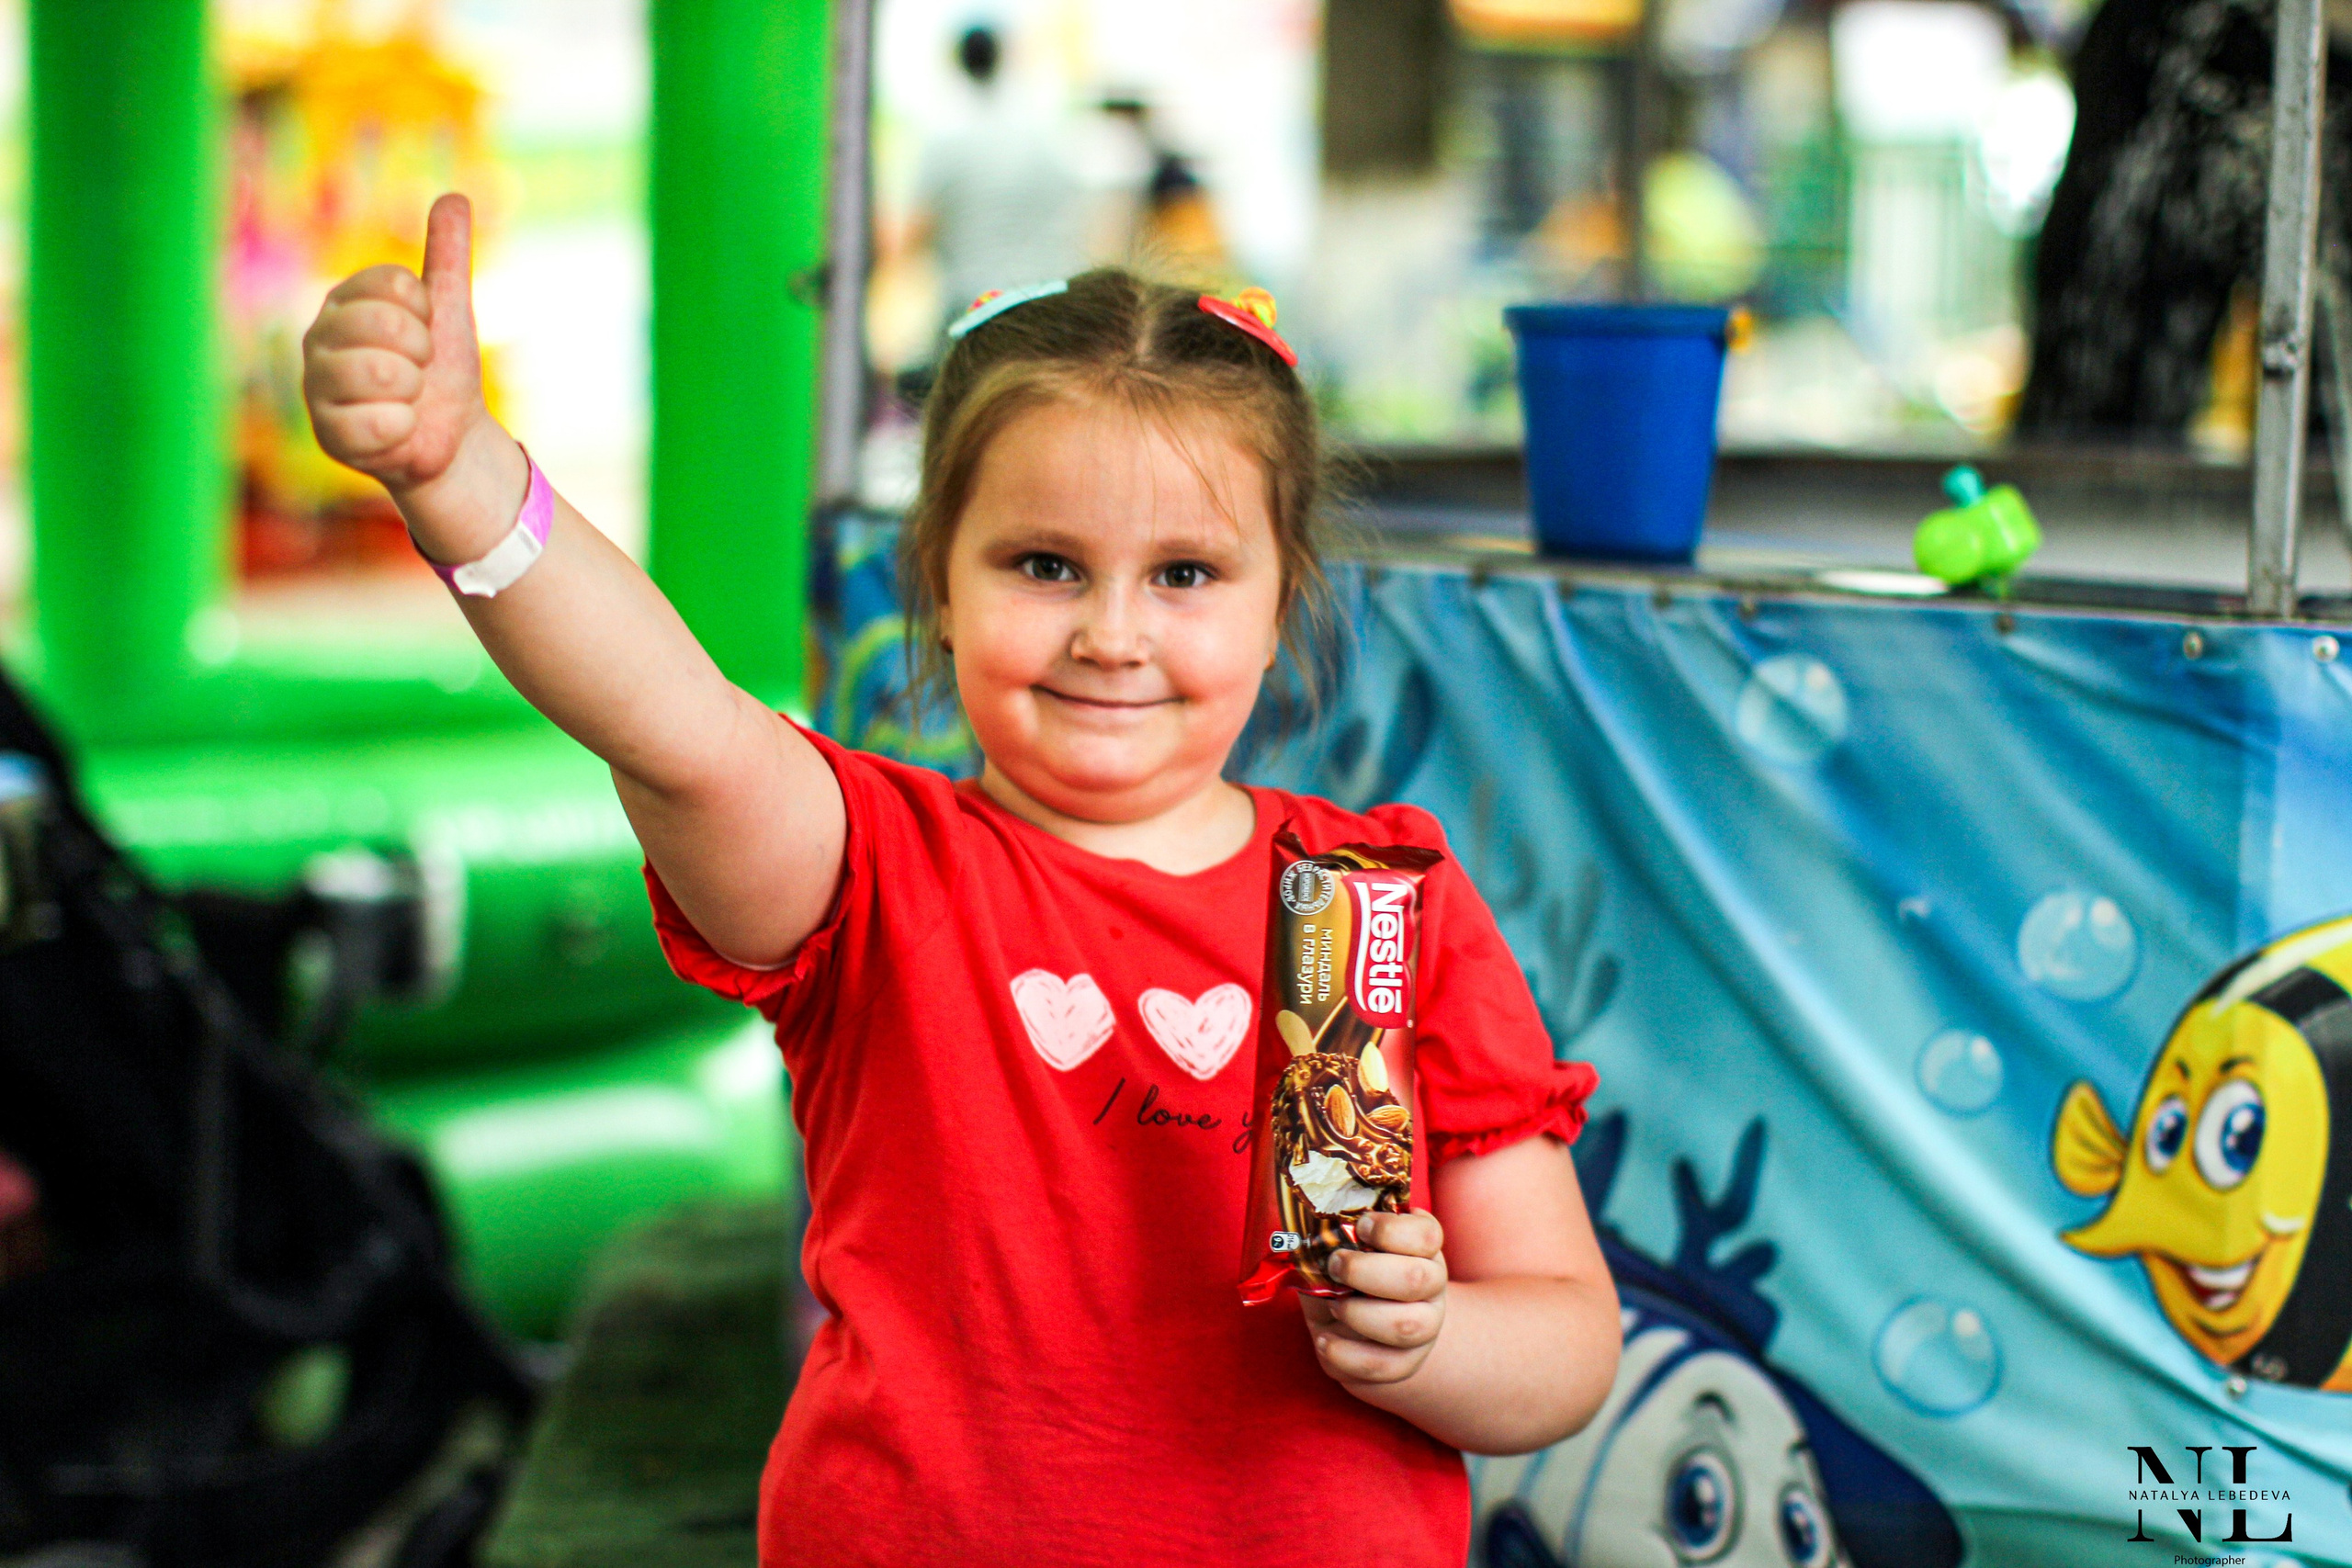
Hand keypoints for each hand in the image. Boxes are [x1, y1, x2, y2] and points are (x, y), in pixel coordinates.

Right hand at [302, 192, 488, 492]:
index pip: (396, 284)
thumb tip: (454, 196)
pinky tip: (397, 430)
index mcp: (346, 300)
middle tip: (418, 370)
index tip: (425, 331)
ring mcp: (317, 385)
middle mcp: (319, 337)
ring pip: (380, 372)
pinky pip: (379, 422)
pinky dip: (402, 429)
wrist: (451, 437)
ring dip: (412, 391)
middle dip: (421, 352)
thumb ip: (448, 255)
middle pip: (387, 325)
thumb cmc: (441, 370)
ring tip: (406, 399)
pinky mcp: (326, 433)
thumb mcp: (448, 309)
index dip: (425, 313)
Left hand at [1301, 1207, 1447, 1386]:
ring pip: (1407, 1326)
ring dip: (1359, 1315)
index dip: (1392, 1230)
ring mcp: (1424, 1329)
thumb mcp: (1343, 1252)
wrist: (1358, 1331)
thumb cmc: (1348, 1279)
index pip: (1425, 1235)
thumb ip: (1334, 1238)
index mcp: (1421, 1250)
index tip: (1360, 1226)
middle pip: (1417, 1279)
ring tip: (1333, 1306)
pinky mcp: (1406, 1364)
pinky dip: (1347, 1355)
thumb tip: (1314, 1232)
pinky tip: (1324, 1340)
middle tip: (1335, 1265)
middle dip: (1366, 1271)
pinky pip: (1384, 1366)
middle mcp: (1431, 1288)